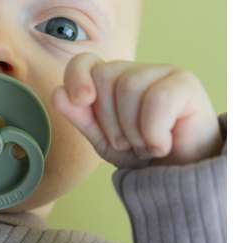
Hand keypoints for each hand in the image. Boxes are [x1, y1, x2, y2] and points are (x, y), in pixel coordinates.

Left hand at [51, 53, 221, 168]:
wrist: (183, 180)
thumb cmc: (145, 157)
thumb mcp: (105, 141)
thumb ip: (81, 117)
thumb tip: (57, 94)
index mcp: (113, 82)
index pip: (85, 62)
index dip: (77, 76)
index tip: (83, 99)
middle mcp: (137, 71)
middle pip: (105, 77)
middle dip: (111, 121)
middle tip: (131, 142)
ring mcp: (163, 72)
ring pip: (129, 87)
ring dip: (134, 130)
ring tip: (148, 144)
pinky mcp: (186, 82)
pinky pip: (157, 99)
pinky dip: (154, 132)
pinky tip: (163, 144)